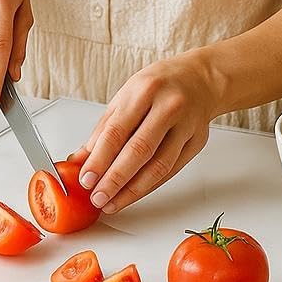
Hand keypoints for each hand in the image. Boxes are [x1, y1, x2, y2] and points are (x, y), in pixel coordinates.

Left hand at [74, 54, 218, 214]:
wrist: (200, 78)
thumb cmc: (159, 84)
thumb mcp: (126, 95)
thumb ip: (104, 128)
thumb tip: (81, 160)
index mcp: (145, 90)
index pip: (118, 130)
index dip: (99, 159)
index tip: (86, 179)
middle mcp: (168, 106)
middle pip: (139, 151)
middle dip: (115, 179)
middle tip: (97, 197)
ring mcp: (186, 125)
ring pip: (158, 166)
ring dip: (132, 190)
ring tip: (112, 202)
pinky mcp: (197, 142)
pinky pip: (171, 170)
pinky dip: (150, 186)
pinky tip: (133, 193)